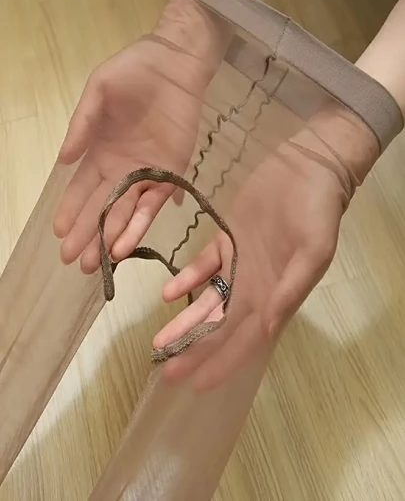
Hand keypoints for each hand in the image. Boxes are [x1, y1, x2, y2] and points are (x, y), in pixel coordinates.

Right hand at [53, 5, 220, 272]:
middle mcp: (122, 169)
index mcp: (101, 152)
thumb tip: (63, 160)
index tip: (59, 234)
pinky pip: (156, 201)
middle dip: (87, 235)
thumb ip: (82, 126)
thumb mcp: (99, 92)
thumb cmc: (134, 71)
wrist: (175, 61)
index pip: (81, 189)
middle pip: (101, 208)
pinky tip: (126, 244)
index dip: (70, 211)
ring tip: (99, 263)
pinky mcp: (172, 171)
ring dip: (112, 237)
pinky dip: (142, 222)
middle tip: (73, 262)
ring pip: (126, 212)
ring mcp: (147, 172)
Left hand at [153, 116, 368, 390]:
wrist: (309, 167)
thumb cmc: (317, 211)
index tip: (198, 384)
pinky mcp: (227, 238)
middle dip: (194, 350)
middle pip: (220, 326)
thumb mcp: (313, 252)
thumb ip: (290, 289)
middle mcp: (255, 285)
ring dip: (185, 321)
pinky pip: (203, 265)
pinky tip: (168, 293)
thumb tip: (268, 327)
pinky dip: (187, 279)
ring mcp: (239, 262)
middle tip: (166, 371)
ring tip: (158, 341)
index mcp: (276, 294)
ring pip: (208, 300)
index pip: (246, 338)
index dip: (223, 362)